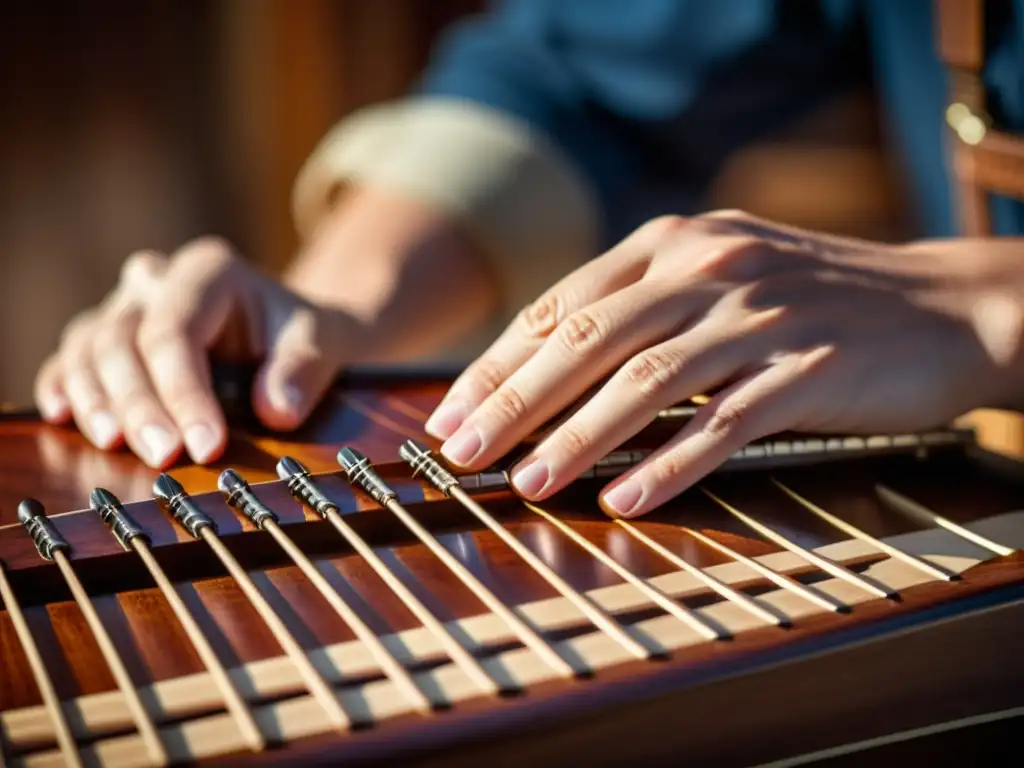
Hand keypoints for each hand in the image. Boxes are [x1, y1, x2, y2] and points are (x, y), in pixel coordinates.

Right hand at [34, 238, 363, 467]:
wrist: (292, 336)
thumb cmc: (305, 337)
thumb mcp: (326, 343)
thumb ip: (304, 370)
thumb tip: (278, 410)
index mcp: (209, 270)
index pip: (177, 332)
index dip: (184, 392)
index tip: (206, 447)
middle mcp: (157, 280)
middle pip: (124, 341)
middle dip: (140, 405)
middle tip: (163, 457)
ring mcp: (125, 306)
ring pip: (89, 347)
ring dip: (94, 400)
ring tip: (112, 444)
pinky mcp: (106, 336)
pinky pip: (71, 358)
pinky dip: (63, 386)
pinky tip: (59, 416)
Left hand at [425, 210, 1023, 517]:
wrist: (938, 305)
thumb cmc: (808, 298)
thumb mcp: (718, 273)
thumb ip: (639, 305)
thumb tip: (544, 370)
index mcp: (672, 242)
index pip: (561, 305)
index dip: (498, 362)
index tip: (451, 412)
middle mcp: (707, 267)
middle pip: (588, 339)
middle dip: (513, 402)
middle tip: (459, 452)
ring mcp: (758, 316)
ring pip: (646, 381)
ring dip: (577, 438)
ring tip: (526, 483)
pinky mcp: (808, 367)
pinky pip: (724, 423)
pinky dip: (669, 465)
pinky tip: (624, 500)